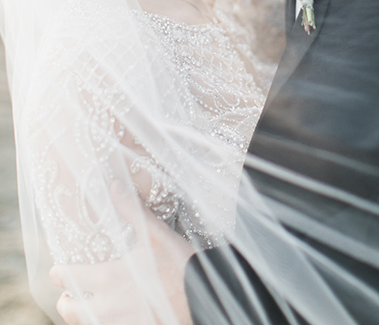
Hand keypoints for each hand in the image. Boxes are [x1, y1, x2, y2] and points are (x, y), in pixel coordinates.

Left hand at [50, 181, 193, 324]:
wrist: (201, 298)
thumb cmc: (178, 265)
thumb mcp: (155, 234)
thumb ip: (132, 210)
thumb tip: (113, 186)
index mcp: (108, 278)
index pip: (68, 278)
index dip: (59, 273)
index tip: (58, 270)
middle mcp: (107, 306)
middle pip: (69, 310)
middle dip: (65, 300)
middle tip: (69, 293)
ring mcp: (119, 324)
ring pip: (85, 323)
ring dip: (83, 315)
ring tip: (88, 306)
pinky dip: (104, 323)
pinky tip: (113, 315)